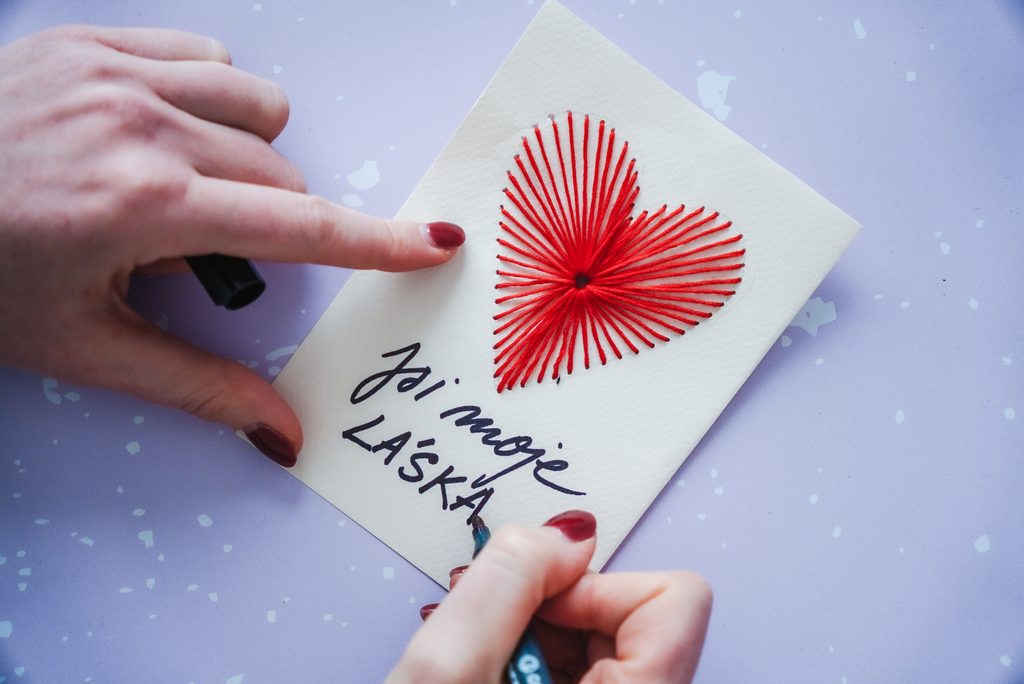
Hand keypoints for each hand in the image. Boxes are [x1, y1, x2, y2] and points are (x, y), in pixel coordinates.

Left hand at [0, 25, 463, 465]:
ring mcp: (117, 72)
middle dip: (269, 220)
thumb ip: (197, 386)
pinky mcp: (93, 39)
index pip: (301, 228)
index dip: (379, 242)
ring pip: (259, 105)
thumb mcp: (86, 346)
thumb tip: (281, 432)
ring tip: (187, 181)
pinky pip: (207, 56)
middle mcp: (142, 125)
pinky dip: (208, 97)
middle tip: (196, 247)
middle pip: (284, 174)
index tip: (437, 242)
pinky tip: (161, 130)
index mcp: (144, 206)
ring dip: (250, 151)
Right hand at [389, 511, 711, 682]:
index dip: (596, 589)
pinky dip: (537, 665)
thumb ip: (509, 580)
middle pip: (640, 617)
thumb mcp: (447, 673)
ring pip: (609, 644)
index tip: (536, 611)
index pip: (677, 601)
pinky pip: (588, 673)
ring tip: (493, 678)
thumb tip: (566, 537)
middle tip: (500, 651)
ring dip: (541, 641)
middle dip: (559, 616)